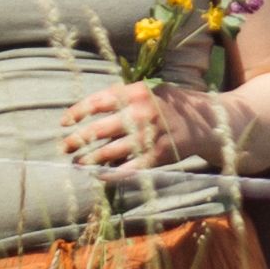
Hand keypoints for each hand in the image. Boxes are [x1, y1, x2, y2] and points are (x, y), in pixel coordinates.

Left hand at [57, 81, 213, 172]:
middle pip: (99, 128)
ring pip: (111, 151)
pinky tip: (99, 176)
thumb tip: (88, 112)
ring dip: (90, 159)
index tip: (63, 122)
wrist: (206, 120)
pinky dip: (113, 173)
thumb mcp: (148, 92)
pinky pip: (131, 167)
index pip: (98, 101)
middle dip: (77, 140)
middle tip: (64, 148)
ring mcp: (151, 134)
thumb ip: (122, 98)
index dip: (77, 112)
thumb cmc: (169, 105)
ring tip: (78, 164)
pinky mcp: (160, 154)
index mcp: (136, 92)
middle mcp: (142, 112)